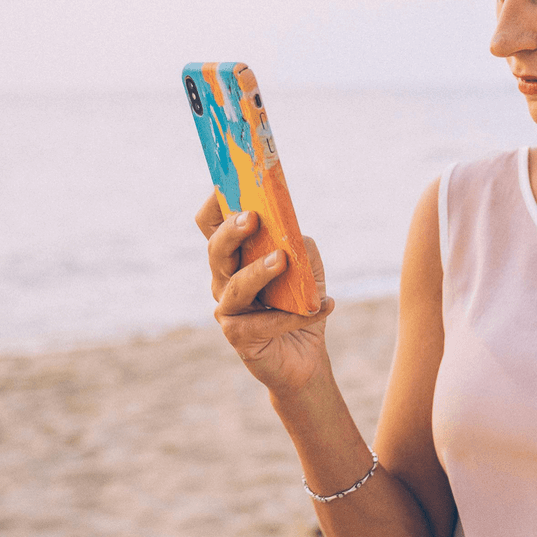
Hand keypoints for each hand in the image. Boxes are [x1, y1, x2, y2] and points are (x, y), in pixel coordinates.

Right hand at [197, 193, 335, 392]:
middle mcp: (224, 279)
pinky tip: (323, 306)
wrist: (304, 354)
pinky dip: (293, 315)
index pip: (212, 224)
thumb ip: (299, 247)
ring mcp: (228, 308)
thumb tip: (292, 237)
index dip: (216, 202)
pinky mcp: (238, 335)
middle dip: (231, 232)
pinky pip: (261, 322)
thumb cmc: (300, 303)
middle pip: (215, 250)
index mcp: (236, 256)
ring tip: (282, 260)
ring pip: (235, 285)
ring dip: (259, 271)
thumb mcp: (308, 269)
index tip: (232, 182)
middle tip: (252, 219)